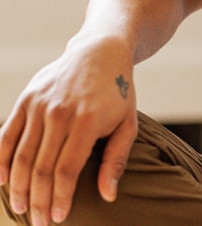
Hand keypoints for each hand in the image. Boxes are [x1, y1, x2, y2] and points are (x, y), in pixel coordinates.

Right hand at [0, 35, 139, 224]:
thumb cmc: (118, 93)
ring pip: (20, 156)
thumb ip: (116, 160)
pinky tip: (2, 181)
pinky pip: (5, 136)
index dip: (60, 198)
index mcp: (87, 122)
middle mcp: (59, 114)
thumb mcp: (128, 124)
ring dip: (17, 187)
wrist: (100, 52)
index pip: (66, 170)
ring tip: (20, 209)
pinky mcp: (25, 100)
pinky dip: (0, 161)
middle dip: (37, 200)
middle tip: (38, 223)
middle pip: (40, 168)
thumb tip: (108, 196)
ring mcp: (38, 106)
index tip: (58, 218)